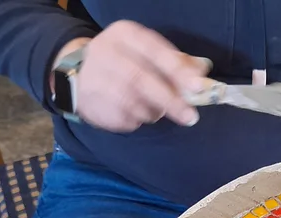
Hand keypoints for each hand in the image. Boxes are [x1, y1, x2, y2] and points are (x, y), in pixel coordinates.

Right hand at [57, 21, 210, 131]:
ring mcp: (95, 79)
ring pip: (133, 102)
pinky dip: (139, 120)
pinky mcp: (91, 104)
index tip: (198, 86)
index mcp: (124, 34)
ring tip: (160, 111)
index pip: (153, 50)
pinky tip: (139, 114)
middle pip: (141, 79)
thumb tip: (202, 73)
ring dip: (154, 112)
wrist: (78, 74)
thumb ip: (176, 61)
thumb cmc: (125, 61)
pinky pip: (124, 118)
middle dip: (170, 100)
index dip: (177, 69)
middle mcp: (106, 52)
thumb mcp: (147, 52)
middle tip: (191, 117)